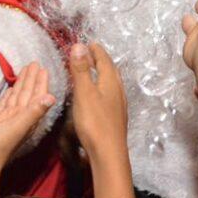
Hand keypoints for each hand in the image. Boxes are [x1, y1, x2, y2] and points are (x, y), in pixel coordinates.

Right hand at [0, 63, 54, 167]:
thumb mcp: (18, 126)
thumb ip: (34, 111)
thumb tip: (52, 97)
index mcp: (27, 118)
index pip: (36, 96)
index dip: (40, 82)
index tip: (43, 68)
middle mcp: (19, 117)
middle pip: (27, 94)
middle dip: (31, 79)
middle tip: (34, 63)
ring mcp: (6, 119)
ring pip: (16, 97)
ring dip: (21, 84)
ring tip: (24, 71)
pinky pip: (4, 104)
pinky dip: (9, 95)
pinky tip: (11, 89)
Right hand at [69, 42, 127, 160]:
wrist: (109, 153)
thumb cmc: (94, 122)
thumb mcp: (84, 93)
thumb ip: (81, 70)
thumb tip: (79, 45)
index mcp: (110, 82)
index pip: (104, 60)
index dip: (96, 51)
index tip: (89, 43)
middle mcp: (118, 90)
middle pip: (110, 70)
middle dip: (101, 59)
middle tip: (91, 53)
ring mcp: (118, 104)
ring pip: (112, 82)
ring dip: (103, 73)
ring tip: (94, 70)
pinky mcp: (116, 116)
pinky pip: (110, 93)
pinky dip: (103, 86)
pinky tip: (98, 95)